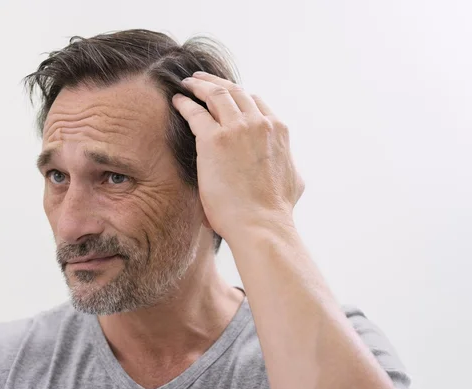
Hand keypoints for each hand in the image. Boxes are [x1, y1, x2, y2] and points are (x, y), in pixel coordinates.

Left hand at [172, 72, 303, 243]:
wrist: (261, 223)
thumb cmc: (275, 211)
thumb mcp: (294, 179)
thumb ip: (287, 163)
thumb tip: (286, 163)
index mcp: (278, 130)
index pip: (255, 103)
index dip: (238, 96)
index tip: (225, 96)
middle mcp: (260, 123)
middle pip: (235, 92)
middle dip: (216, 83)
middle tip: (201, 80)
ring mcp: (237, 128)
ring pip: (216, 94)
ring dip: (200, 85)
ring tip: (187, 83)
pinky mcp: (214, 139)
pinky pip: (195, 112)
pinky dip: (185, 103)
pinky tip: (177, 101)